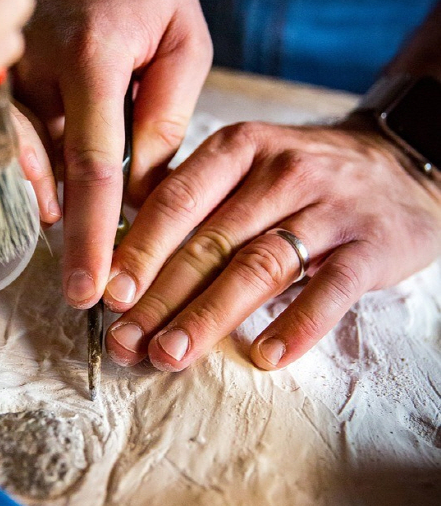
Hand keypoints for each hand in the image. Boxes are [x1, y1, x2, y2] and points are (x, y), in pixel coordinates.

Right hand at [12, 0, 211, 308]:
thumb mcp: (185, 37)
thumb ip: (168, 113)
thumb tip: (146, 182)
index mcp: (94, 56)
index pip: (95, 165)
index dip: (92, 233)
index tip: (92, 287)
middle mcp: (39, 68)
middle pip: (56, 172)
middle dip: (73, 232)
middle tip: (86, 286)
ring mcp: (12, 70)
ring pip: (34, 159)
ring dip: (57, 198)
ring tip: (75, 228)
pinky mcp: (1, 71)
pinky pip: (18, 135)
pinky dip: (41, 167)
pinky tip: (56, 185)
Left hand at [104, 120, 440, 370]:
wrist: (398, 163)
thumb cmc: (300, 174)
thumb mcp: (246, 161)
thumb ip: (194, 197)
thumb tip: (127, 252)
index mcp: (238, 148)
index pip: (175, 201)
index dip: (139, 251)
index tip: (108, 295)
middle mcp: (280, 172)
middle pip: (210, 241)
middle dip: (161, 297)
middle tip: (126, 340)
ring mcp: (329, 207)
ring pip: (258, 266)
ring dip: (209, 316)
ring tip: (171, 354)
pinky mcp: (372, 244)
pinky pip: (330, 289)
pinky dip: (297, 324)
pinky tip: (264, 356)